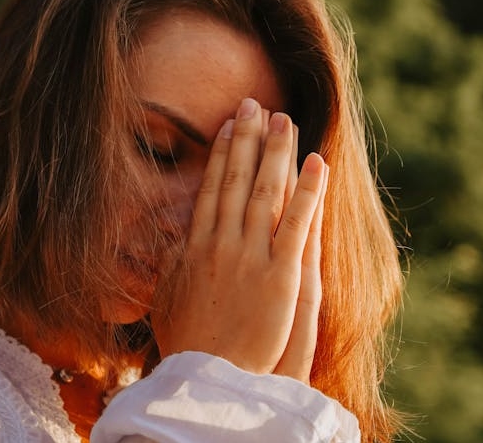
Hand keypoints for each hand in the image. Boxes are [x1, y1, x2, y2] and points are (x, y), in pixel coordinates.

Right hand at [151, 98, 328, 382]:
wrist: (208, 378)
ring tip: (285, 118)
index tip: (228, 126)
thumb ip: (172, 266)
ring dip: (275, 152)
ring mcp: (251, 257)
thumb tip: (175, 239)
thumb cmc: (187, 347)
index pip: (210, 189)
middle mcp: (221, 244)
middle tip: (255, 103)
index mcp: (195, 249)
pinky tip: (316, 162)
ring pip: (265, 192)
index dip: (221, 154)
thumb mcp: (166, 301)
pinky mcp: (280, 275)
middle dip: (245, 139)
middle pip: (235, 180)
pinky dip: (307, 191)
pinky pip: (296, 223)